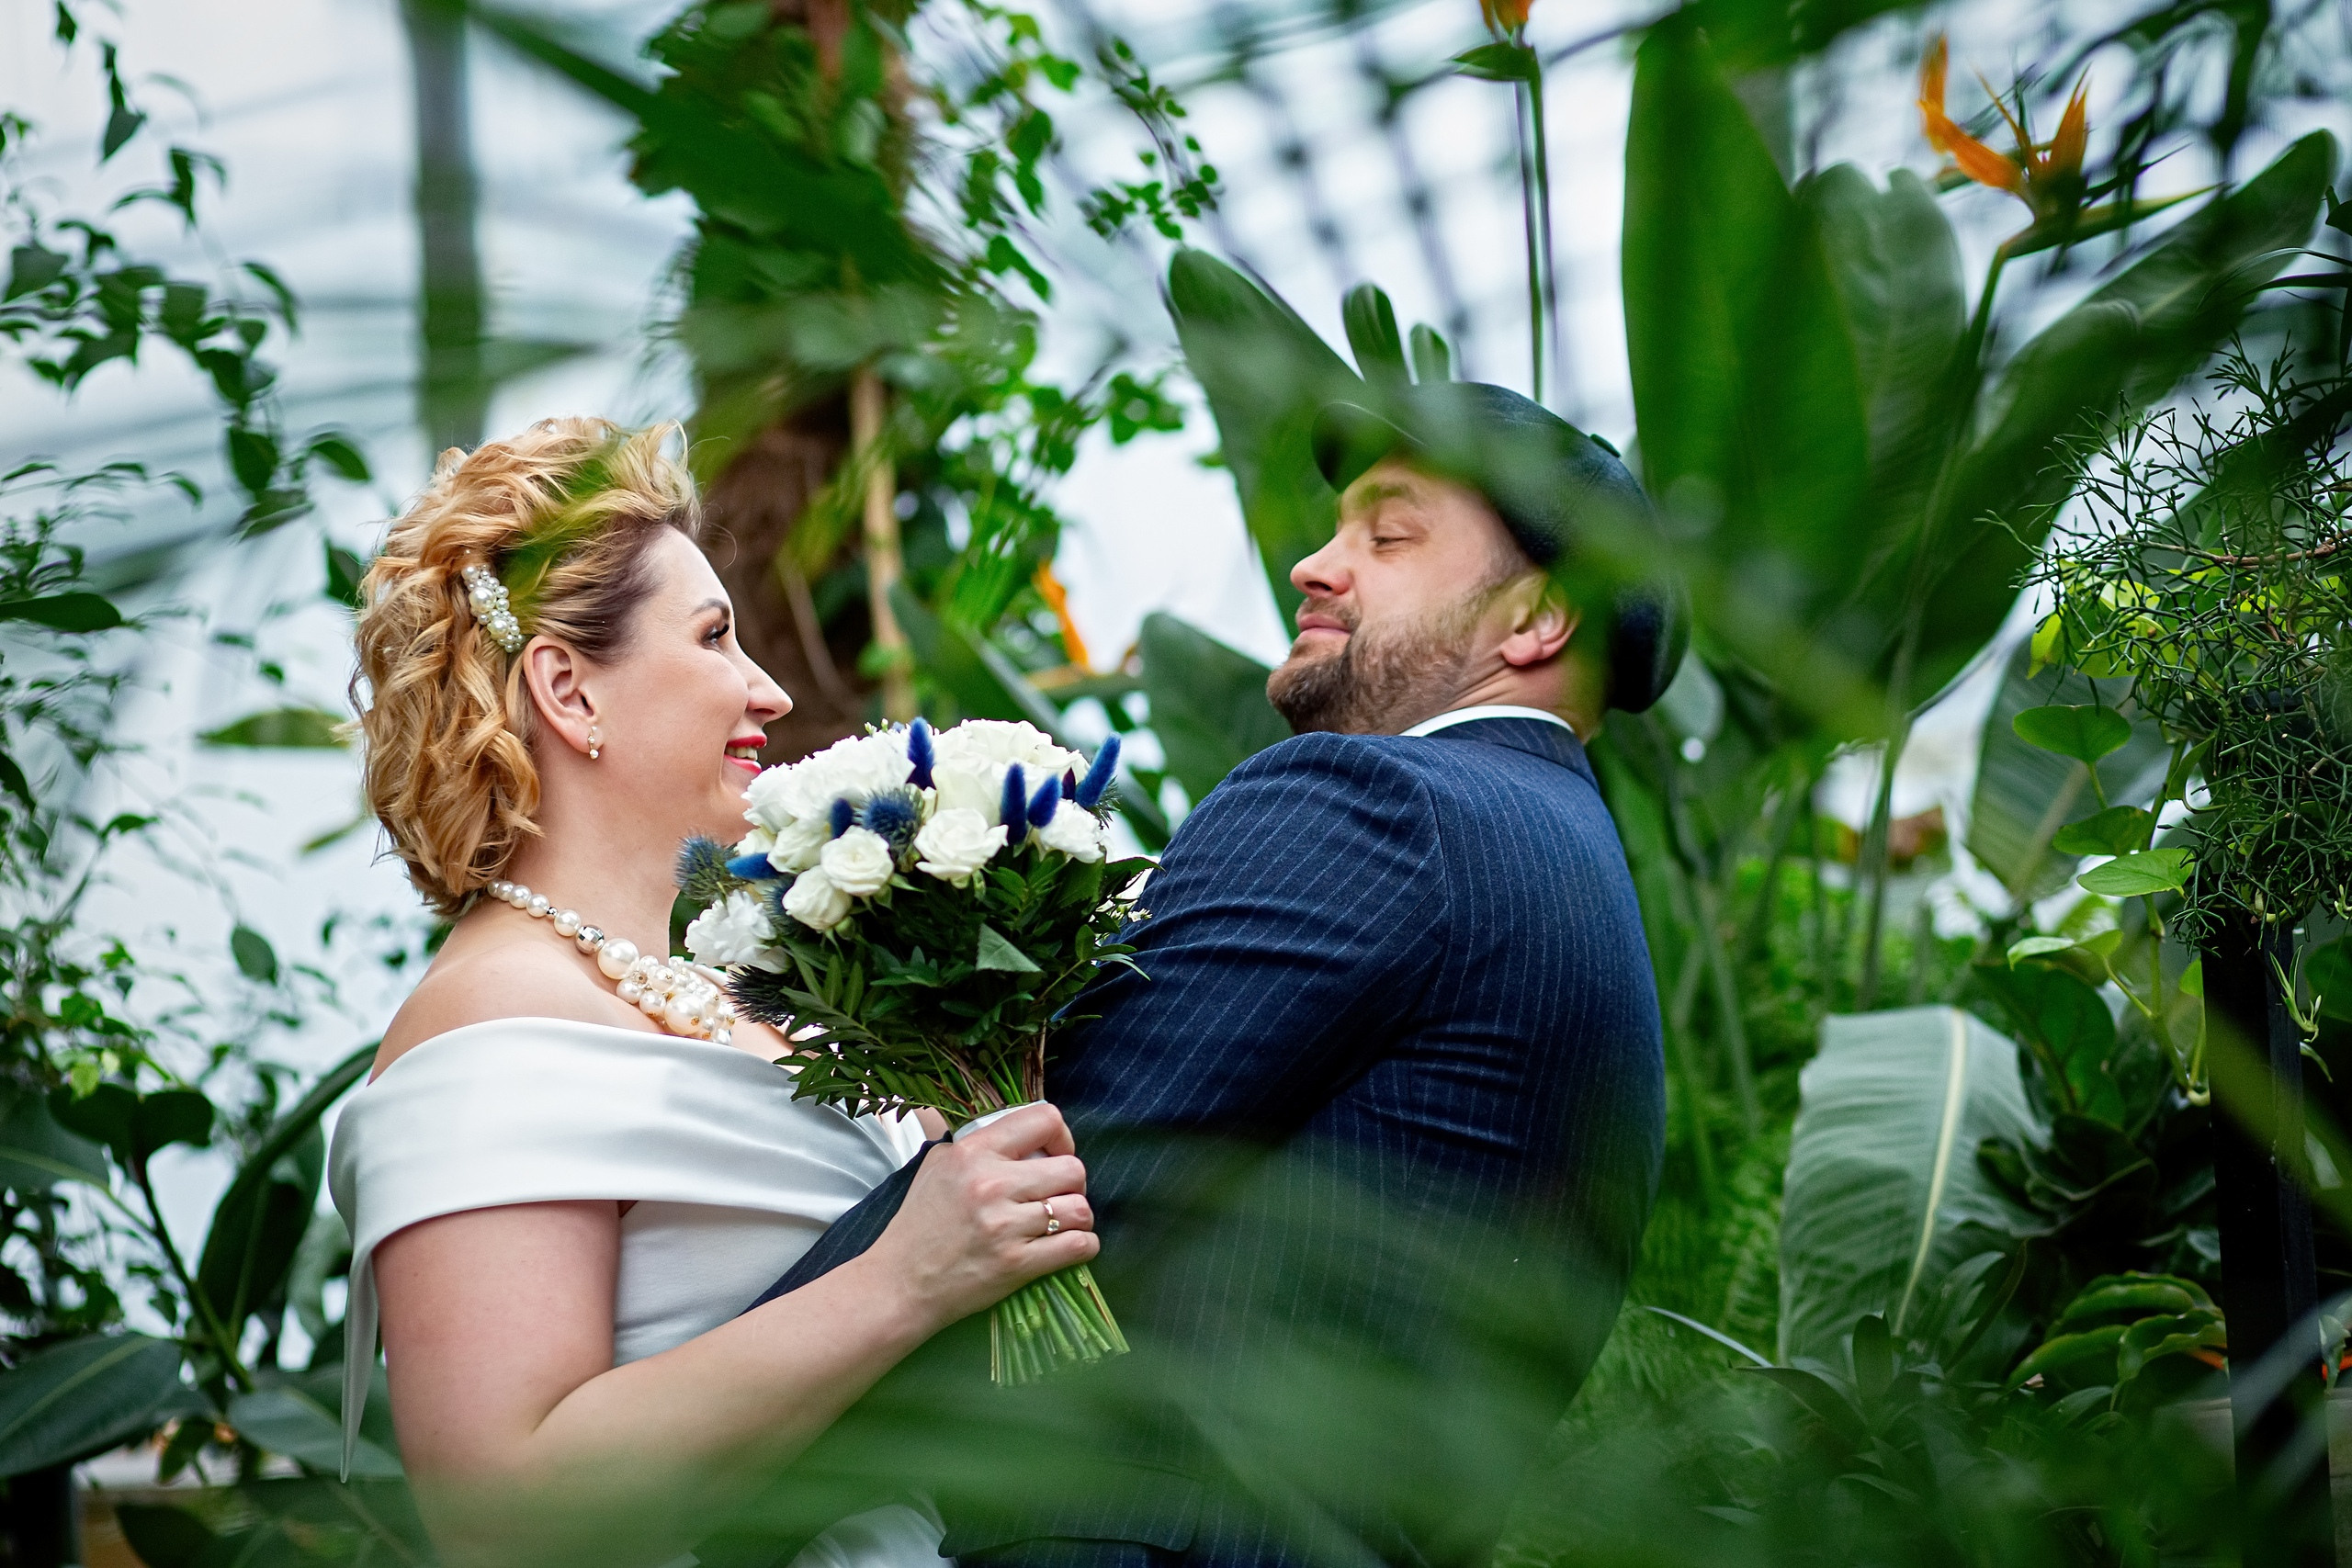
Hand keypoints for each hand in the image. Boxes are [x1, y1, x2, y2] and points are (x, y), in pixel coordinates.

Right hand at [864, 1102, 1098, 1328]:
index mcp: (973, 1153)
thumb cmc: (920, 1224)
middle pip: (1073, 1168)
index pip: (1044, 1119)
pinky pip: (1079, 1246)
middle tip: (1057, 1195)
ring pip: (1080, 1209)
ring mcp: (1005, 1226)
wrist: (900, 1283)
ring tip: (1061, 1223)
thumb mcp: (937, 1165)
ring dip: (1078, 1217)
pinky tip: (1066, 1246)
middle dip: (1073, 1183)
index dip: (1061, 1136)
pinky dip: (1083, 1246)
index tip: (1055, 1153)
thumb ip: (976, 1142)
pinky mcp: (1017, 1264)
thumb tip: (1015, 1129)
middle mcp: (991, 1184)